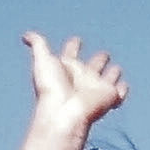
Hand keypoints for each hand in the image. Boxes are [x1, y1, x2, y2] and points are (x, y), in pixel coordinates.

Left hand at [12, 33, 128, 149]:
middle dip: (100, 59)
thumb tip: (25, 35)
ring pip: (110, 76)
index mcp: (68, 67)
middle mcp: (83, 76)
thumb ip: (38, 45)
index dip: (74, 45)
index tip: (76, 41)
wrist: (65, 113)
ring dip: (113, 73)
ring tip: (116, 70)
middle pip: (94, 64)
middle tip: (103, 56)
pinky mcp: (111, 96)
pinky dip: (123, 89)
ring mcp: (97, 87)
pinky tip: (122, 86)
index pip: (71, 52)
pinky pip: (120, 91)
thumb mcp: (43, 61)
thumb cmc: (52, 88)